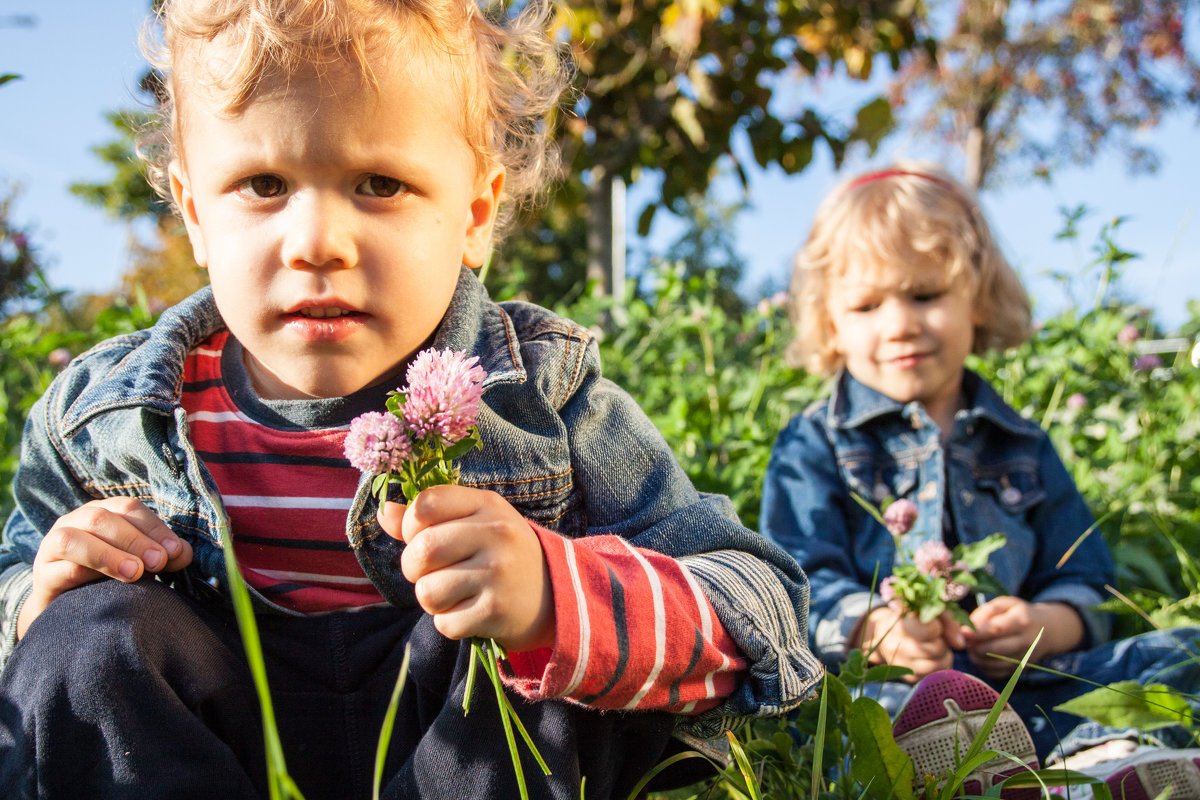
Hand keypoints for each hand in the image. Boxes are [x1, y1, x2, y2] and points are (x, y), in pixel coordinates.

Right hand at [19, 497, 192, 638]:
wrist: (72, 610)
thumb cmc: (113, 577)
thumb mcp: (141, 562)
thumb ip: (163, 555)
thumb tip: (184, 553)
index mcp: (104, 512)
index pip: (129, 508)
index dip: (154, 528)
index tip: (175, 551)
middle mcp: (76, 522)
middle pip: (103, 518)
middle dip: (136, 540)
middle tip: (158, 562)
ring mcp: (53, 546)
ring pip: (73, 539)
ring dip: (107, 554)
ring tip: (134, 573)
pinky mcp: (42, 575)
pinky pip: (59, 569)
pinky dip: (84, 573)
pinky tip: (103, 585)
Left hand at [377, 484, 553, 652]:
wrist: (555, 595)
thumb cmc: (502, 554)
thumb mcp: (475, 523)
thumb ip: (429, 517)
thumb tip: (383, 512)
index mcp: (487, 504)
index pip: (425, 504)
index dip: (410, 525)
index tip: (421, 536)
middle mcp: (496, 534)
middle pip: (421, 551)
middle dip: (413, 569)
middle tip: (431, 574)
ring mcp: (498, 573)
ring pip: (428, 592)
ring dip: (432, 600)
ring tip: (454, 594)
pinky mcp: (497, 611)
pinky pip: (445, 622)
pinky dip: (450, 623)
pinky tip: (470, 612)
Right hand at [857, 604, 954, 681]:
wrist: (886, 637)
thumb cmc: (911, 620)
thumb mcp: (927, 611)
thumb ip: (947, 622)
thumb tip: (960, 645)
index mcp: (900, 624)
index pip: (930, 629)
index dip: (937, 626)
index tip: (931, 625)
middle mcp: (897, 647)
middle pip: (937, 649)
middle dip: (942, 642)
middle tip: (934, 638)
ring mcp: (902, 665)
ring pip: (939, 665)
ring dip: (944, 655)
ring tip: (934, 648)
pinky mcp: (910, 679)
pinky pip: (936, 676)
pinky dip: (940, 666)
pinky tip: (932, 658)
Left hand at [961, 596, 1083, 677]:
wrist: (1048, 631)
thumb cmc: (1020, 613)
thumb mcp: (1007, 603)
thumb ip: (987, 610)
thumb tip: (971, 624)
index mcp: (1022, 621)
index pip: (996, 629)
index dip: (976, 633)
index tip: (963, 632)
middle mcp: (1026, 642)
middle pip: (994, 650)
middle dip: (974, 647)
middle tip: (964, 641)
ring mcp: (1025, 659)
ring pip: (994, 664)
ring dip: (977, 657)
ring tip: (972, 647)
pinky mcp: (1021, 670)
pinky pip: (997, 673)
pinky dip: (984, 666)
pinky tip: (981, 656)